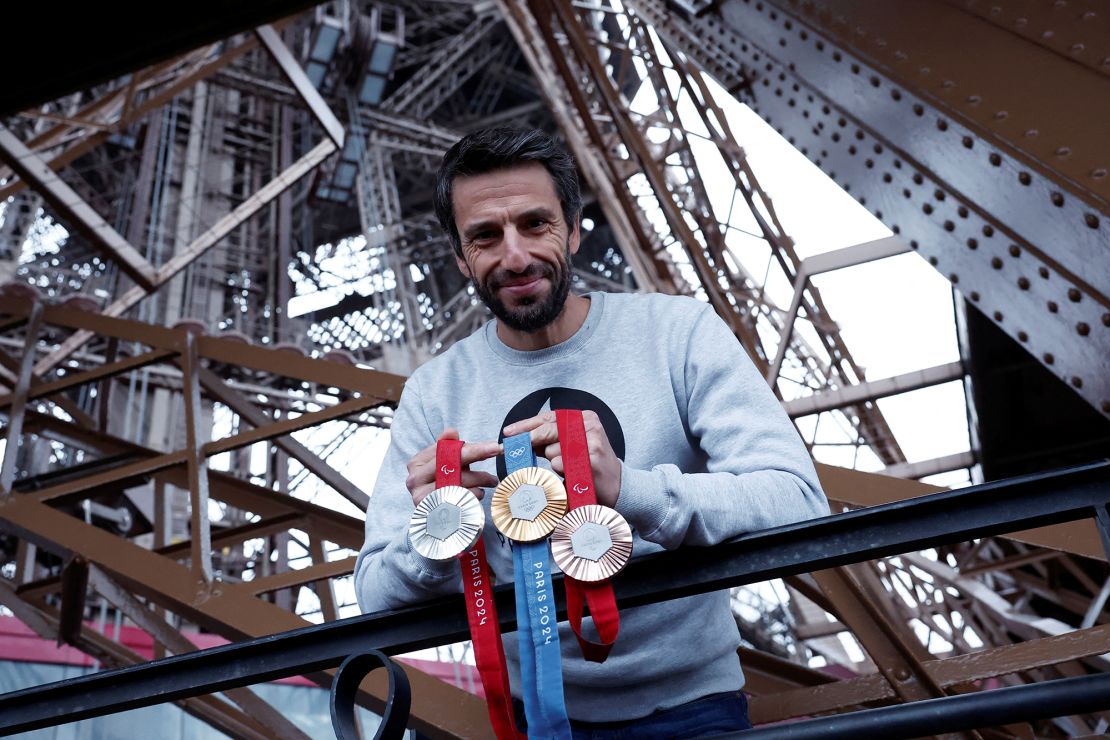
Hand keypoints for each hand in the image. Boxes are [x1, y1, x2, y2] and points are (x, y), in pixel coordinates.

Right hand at [405, 428, 500, 505]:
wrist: (433, 513)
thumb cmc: (442, 481)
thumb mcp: (444, 461)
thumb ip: (448, 446)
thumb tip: (451, 431)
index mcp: (417, 463)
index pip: (446, 451)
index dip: (472, 448)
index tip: (493, 446)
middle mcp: (415, 480)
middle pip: (451, 466)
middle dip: (478, 458)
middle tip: (498, 454)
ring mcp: (421, 498)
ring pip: (459, 484)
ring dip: (480, 479)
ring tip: (491, 480)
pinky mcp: (433, 513)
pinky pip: (460, 500)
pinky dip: (474, 495)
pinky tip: (479, 493)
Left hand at [503, 410, 621, 507]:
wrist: (617, 485)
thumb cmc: (590, 465)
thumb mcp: (570, 447)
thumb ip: (549, 440)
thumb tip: (521, 438)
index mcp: (584, 417)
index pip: (549, 417)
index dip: (526, 424)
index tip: (508, 432)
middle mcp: (589, 425)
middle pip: (548, 430)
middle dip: (528, 440)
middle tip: (511, 447)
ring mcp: (592, 440)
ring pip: (552, 450)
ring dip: (552, 461)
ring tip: (568, 467)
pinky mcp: (593, 458)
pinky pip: (561, 463)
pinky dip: (560, 470)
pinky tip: (572, 473)